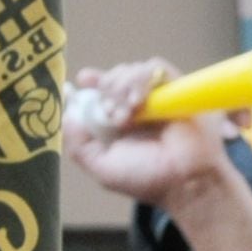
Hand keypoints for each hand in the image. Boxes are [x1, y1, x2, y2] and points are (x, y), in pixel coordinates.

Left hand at [62, 61, 239, 210]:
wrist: (185, 182)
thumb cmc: (147, 179)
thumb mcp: (100, 167)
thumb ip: (77, 143)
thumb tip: (66, 113)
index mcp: (120, 121)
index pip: (102, 90)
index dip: (91, 82)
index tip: (82, 80)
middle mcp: (139, 106)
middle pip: (113, 76)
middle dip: (106, 90)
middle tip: (112, 114)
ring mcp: (157, 97)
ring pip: (131, 69)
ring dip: (122, 87)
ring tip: (127, 114)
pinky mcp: (176, 88)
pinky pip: (154, 67)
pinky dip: (141, 79)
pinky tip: (139, 102)